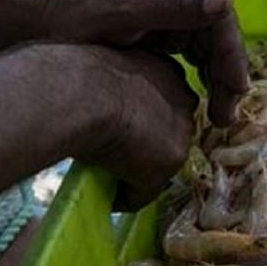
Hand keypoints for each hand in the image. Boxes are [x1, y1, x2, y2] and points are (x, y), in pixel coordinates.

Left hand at [33, 0, 248, 126]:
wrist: (36, 28)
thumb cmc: (73, 17)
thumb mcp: (125, 13)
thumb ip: (175, 8)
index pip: (218, 14)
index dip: (232, 52)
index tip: (237, 88)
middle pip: (218, 33)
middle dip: (227, 73)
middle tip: (228, 114)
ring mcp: (172, 11)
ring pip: (209, 49)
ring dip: (218, 81)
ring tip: (220, 118)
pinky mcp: (163, 34)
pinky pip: (194, 57)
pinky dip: (203, 80)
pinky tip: (205, 105)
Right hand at [53, 44, 199, 209]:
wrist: (84, 92)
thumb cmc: (81, 74)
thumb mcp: (109, 71)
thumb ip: (121, 87)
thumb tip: (105, 101)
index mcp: (169, 71)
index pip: (162, 102)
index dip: (141, 119)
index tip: (118, 126)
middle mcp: (185, 100)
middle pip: (166, 133)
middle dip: (144, 144)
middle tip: (111, 150)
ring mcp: (180, 134)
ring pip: (157, 164)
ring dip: (133, 170)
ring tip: (101, 169)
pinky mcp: (168, 165)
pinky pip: (142, 191)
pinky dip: (123, 194)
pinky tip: (99, 184)